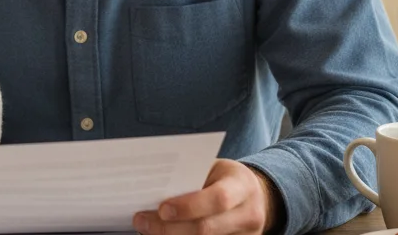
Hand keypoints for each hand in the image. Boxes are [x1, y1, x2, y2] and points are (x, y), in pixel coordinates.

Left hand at [133, 159, 283, 234]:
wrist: (256, 195)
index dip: (189, 206)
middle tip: (141, 221)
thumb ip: (190, 178)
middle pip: (207, 229)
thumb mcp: (214, 169)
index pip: (218, 199)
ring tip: (146, 229)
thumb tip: (152, 190)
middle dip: (170, 228)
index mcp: (241, 185)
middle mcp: (248, 214)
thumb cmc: (225, 178)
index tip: (162, 208)